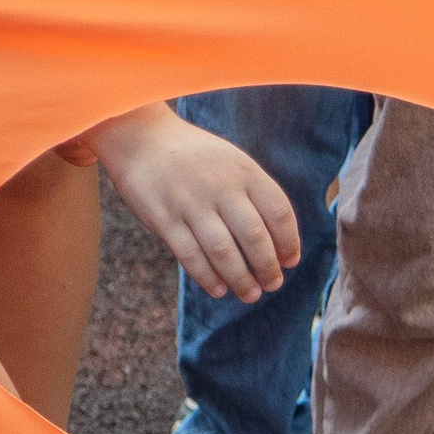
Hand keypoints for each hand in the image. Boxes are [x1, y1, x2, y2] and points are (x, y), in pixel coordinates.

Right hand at [89, 104, 300, 303]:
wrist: (142, 140)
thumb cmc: (195, 157)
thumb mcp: (232, 160)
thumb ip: (253, 192)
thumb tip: (277, 240)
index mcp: (244, 170)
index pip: (278, 211)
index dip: (289, 241)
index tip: (291, 261)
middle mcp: (221, 186)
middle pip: (254, 236)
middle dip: (268, 267)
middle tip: (273, 285)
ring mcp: (191, 203)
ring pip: (224, 252)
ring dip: (241, 279)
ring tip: (250, 294)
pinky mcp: (164, 219)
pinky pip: (191, 256)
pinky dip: (208, 277)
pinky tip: (219, 289)